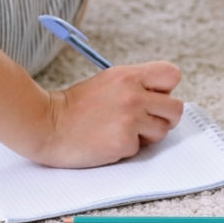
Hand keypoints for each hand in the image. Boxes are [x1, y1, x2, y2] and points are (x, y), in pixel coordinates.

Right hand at [34, 61, 182, 167]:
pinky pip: (140, 148)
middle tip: (144, 122)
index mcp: (129, 76)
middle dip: (163, 118)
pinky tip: (107, 141)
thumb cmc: (75, 106)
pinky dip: (126, 148)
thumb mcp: (108, 82)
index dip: (166, 89)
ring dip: (146, 136)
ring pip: (162, 131)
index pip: (172, 74)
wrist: (47, 125)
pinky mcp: (124, 141)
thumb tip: (162, 97)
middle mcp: (134, 94)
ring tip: (121, 131)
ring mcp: (130, 118)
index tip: (154, 98)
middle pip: (176, 108)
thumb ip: (136, 85)